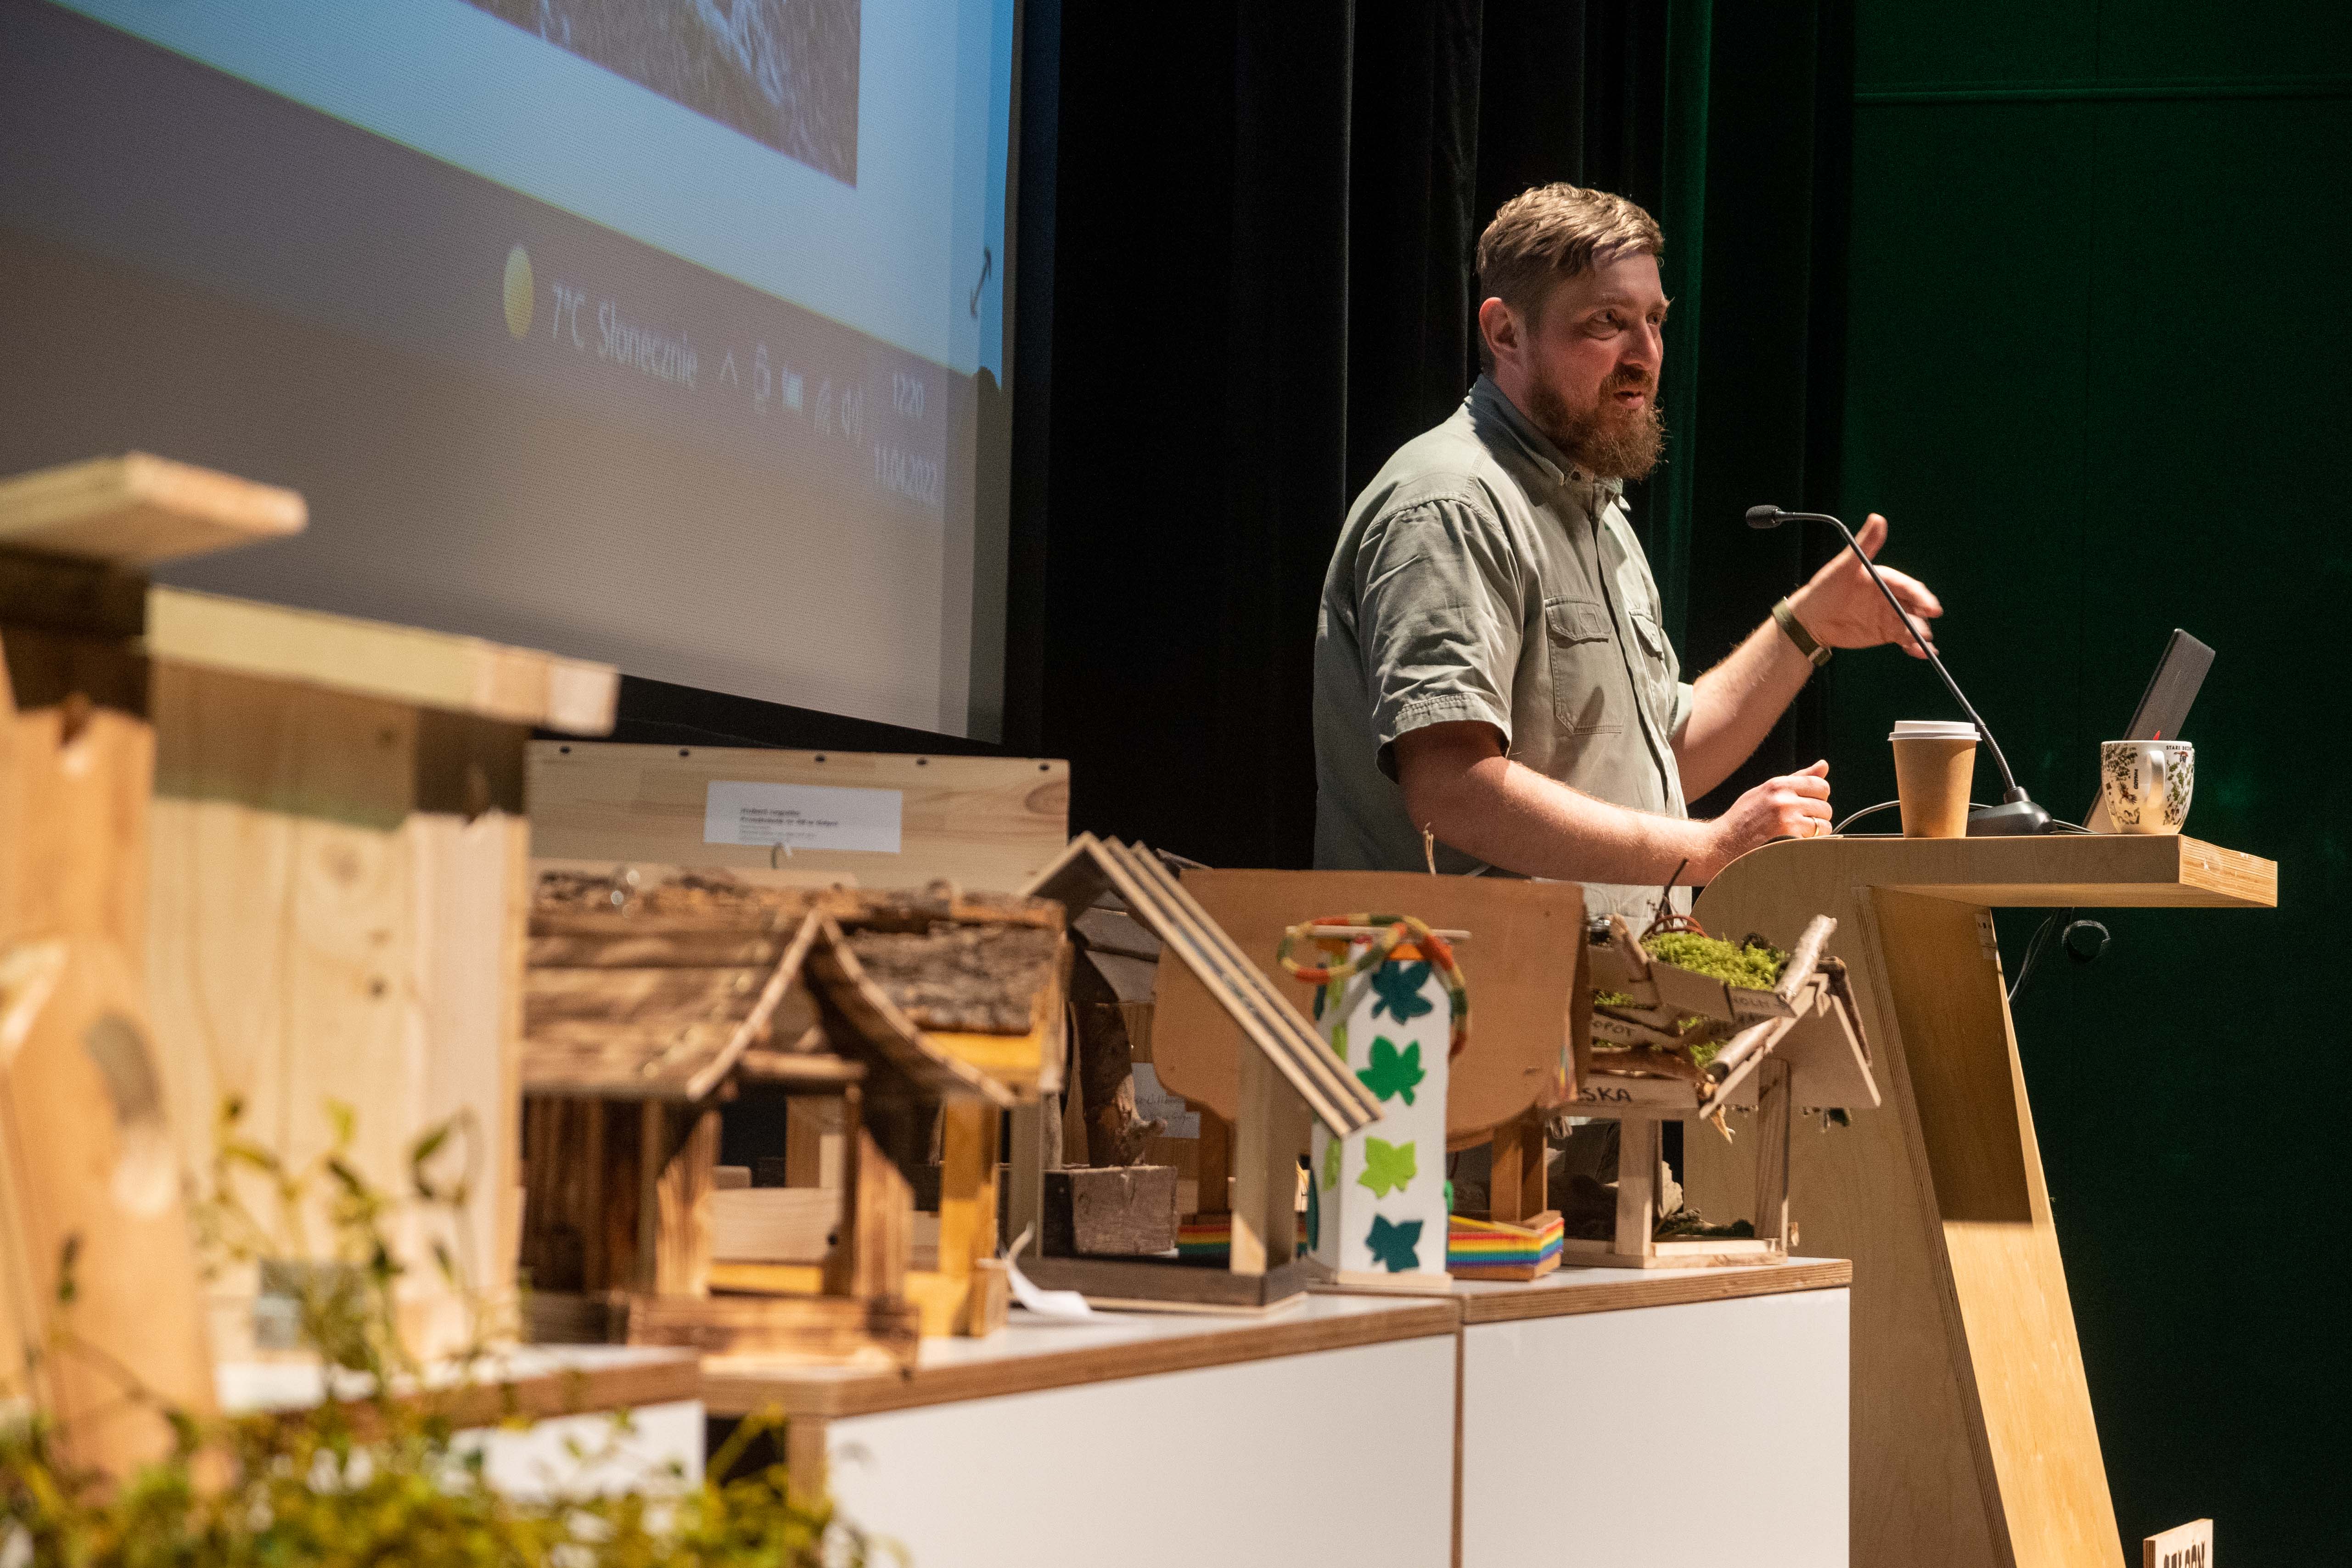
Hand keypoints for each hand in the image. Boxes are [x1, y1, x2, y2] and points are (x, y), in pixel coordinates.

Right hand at [1694, 760, 1831, 878]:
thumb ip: (1796, 780)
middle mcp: (1784, 798)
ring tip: (1795, 836)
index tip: (1807, 807)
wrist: (1720, 844)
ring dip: (1815, 834)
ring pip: (1823, 825)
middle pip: (1825, 807)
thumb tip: (1824, 765)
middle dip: (1817, 818)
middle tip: (1798, 825)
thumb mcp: (1765, 792)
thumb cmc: (1742, 819)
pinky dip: (1810, 845)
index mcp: (1778, 784)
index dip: (1818, 798)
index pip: (1820, 785)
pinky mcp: (1788, 838)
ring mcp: (1786, 819)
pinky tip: (1793, 846)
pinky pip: (1816, 840)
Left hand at [1787, 513, 1941, 659]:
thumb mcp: (1843, 567)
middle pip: (1914, 606)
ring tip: (1924, 645)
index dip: (1920, 596)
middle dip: (1922, 617)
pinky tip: (1918, 652)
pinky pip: (1904, 639)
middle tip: (1925, 629)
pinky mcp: (1885, 632)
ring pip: (1911, 624)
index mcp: (1884, 579)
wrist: (1809, 621)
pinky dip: (1913, 646)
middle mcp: (1889, 596)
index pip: (1908, 586)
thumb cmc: (1824, 590)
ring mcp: (1889, 615)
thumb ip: (1864, 545)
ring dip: (1920, 634)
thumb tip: (1878, 518)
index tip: (1930, 607)